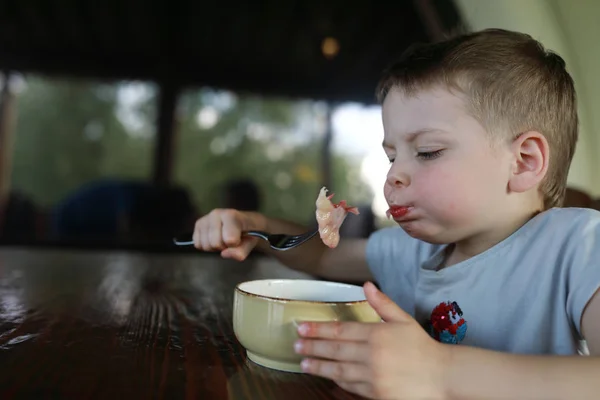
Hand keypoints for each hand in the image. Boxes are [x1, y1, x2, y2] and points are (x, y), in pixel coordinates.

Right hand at [193, 209, 265, 260]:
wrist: (244, 223)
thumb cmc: (249, 232)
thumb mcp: (251, 243)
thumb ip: (241, 251)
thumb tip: (224, 254)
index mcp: (231, 215)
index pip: (229, 238)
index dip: (234, 245)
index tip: (239, 240)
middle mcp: (216, 214)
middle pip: (215, 243)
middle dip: (224, 247)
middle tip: (230, 241)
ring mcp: (205, 218)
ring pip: (205, 245)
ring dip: (215, 247)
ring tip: (223, 239)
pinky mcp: (198, 224)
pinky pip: (198, 244)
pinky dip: (206, 246)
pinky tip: (215, 239)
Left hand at [294, 282, 449, 399]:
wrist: (442, 376)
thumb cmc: (422, 347)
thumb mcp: (403, 320)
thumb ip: (382, 303)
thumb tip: (366, 285)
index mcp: (376, 335)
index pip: (340, 330)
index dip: (318, 329)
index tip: (302, 327)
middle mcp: (371, 355)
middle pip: (334, 350)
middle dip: (312, 346)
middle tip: (295, 344)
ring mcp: (372, 377)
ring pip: (338, 370)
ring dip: (318, 366)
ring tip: (303, 362)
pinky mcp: (376, 394)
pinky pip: (351, 386)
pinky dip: (337, 381)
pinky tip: (327, 377)